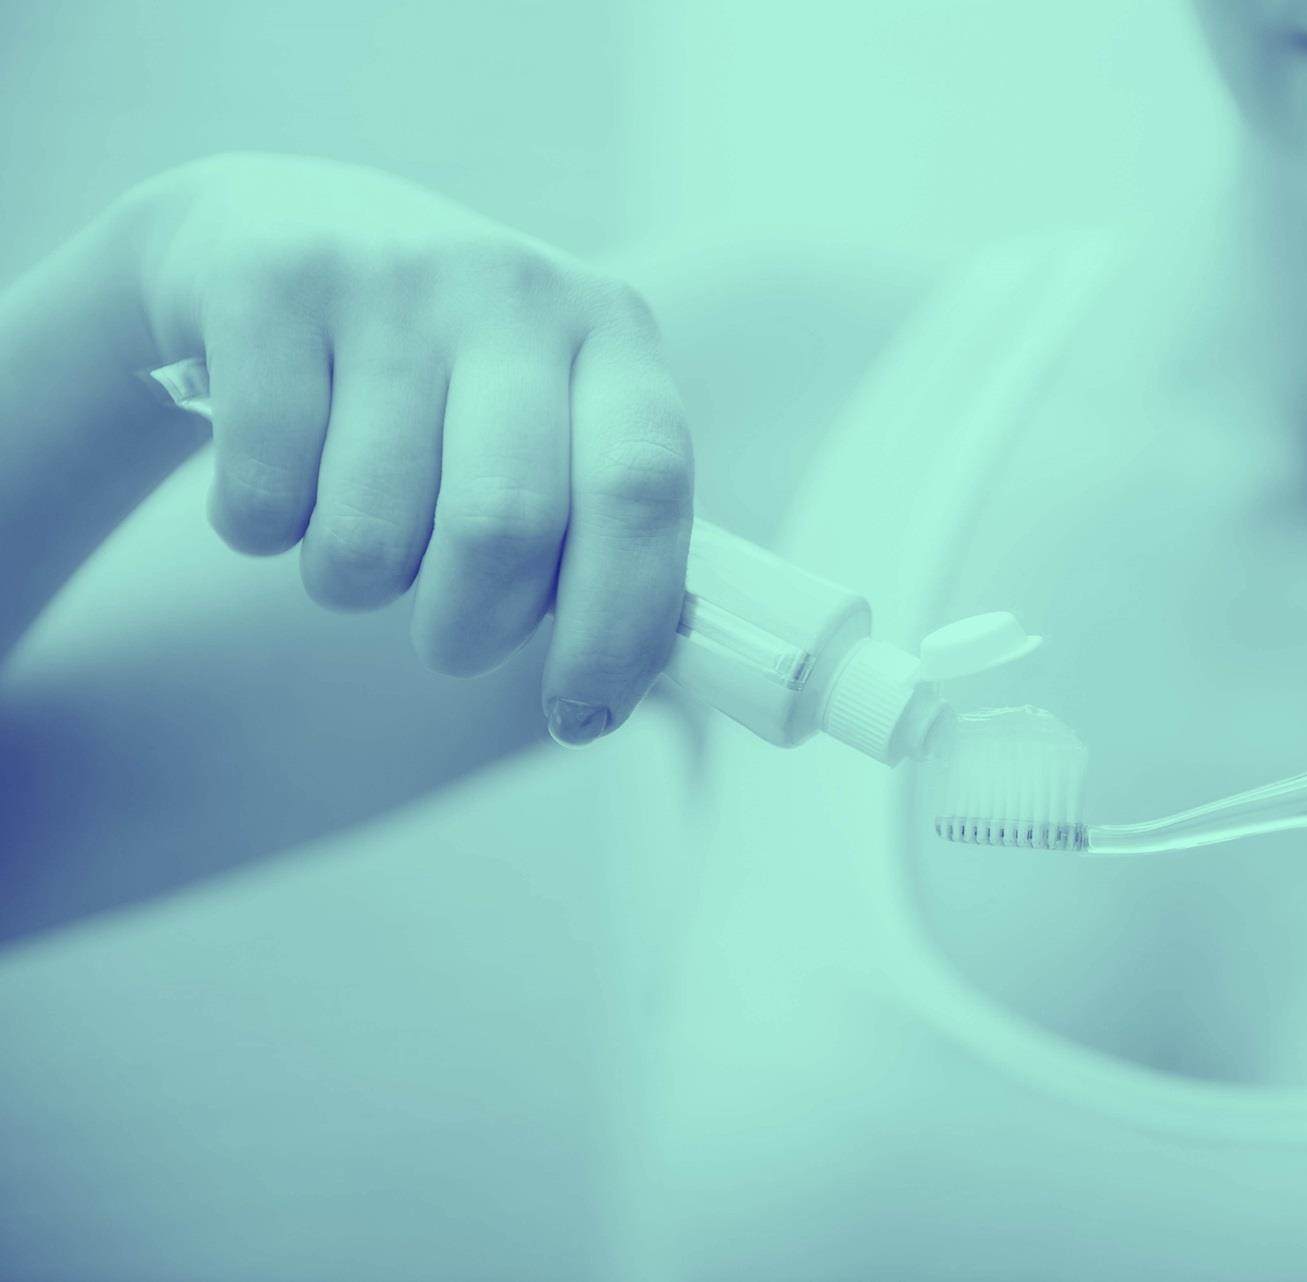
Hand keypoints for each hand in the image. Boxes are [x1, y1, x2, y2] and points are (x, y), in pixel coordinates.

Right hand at [136, 153, 689, 745]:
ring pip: (369, 530)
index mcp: (612, 332)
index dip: (620, 623)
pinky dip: (260, 531)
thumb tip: (630, 694)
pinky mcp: (267, 281)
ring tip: (357, 525)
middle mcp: (512, 287)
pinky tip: (278, 468)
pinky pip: (263, 496)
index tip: (581, 715)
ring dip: (354, 582)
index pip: (644, 489)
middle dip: (469, 626)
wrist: (273, 227)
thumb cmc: (442, 378)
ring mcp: (389, 273)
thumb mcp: (548, 417)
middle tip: (449, 634)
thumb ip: (603, 527)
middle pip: (504, 526)